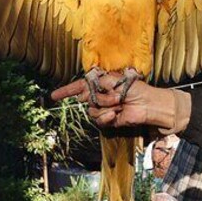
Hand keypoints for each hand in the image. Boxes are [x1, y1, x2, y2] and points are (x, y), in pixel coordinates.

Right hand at [51, 72, 183, 130]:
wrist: (149, 105)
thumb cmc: (136, 89)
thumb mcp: (116, 80)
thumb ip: (98, 83)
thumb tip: (85, 92)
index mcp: (102, 84)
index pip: (80, 87)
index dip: (66, 91)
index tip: (53, 96)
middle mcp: (100, 96)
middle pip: (86, 98)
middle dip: (99, 97)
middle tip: (115, 96)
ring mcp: (104, 108)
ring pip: (92, 110)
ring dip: (106, 106)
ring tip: (120, 104)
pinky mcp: (108, 120)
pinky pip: (99, 119)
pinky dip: (107, 116)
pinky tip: (116, 114)